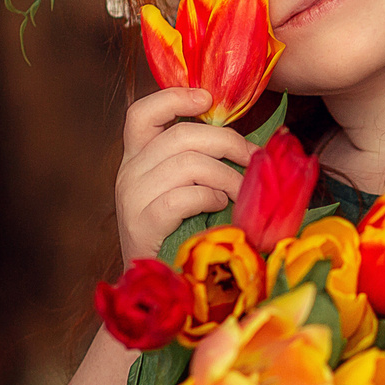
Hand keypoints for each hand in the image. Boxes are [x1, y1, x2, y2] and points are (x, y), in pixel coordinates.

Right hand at [118, 87, 259, 266]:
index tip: (207, 98)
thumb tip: (253, 143)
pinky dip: (210, 197)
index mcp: (137, 159)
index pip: (142, 114)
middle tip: (256, 158)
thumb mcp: (186, 191)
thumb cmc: (181, 236)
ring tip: (244, 192)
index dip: (174, 98)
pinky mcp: (141, 224)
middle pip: (181, 135)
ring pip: (187, 164)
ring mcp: (131, 198)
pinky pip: (182, 196)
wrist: (157, 287)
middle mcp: (128, 173)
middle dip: (228, 142)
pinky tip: (221, 207)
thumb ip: (202, 163)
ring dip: (227, 175)